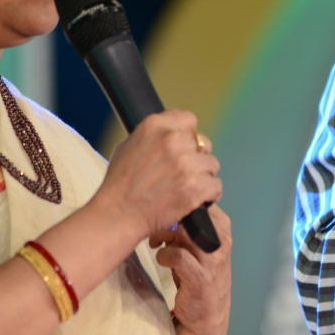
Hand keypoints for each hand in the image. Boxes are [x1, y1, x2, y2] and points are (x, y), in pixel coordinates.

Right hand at [90, 110, 221, 243]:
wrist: (118, 215)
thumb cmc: (120, 185)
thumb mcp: (128, 146)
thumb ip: (154, 136)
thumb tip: (172, 133)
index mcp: (155, 126)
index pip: (189, 119)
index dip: (188, 136)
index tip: (185, 149)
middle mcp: (172, 140)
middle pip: (203, 143)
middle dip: (197, 158)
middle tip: (184, 174)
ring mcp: (185, 164)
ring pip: (212, 165)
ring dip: (203, 177)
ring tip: (186, 189)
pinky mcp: (195, 186)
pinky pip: (216, 185)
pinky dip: (209, 195)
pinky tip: (195, 200)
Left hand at [154, 204, 231, 334]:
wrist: (206, 316)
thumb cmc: (198, 276)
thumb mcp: (198, 246)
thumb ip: (187, 226)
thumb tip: (163, 206)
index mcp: (222, 229)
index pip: (200, 202)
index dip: (178, 203)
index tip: (163, 212)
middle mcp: (221, 241)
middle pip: (191, 213)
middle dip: (167, 216)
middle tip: (155, 227)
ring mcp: (212, 259)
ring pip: (183, 231)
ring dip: (163, 234)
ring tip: (156, 243)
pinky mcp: (200, 277)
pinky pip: (177, 255)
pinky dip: (164, 255)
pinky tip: (162, 259)